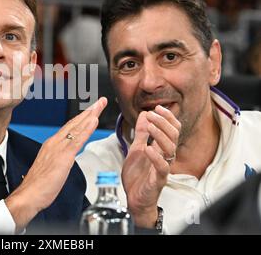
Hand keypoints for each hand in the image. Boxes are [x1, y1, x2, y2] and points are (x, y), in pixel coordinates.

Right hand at [5, 97, 107, 229]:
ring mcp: (59, 148)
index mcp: (52, 144)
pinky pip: (77, 140)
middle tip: (100, 101)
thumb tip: (65, 158)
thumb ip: (59, 160)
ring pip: (77, 128)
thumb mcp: (51, 168)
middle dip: (89, 111)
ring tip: (100, 105)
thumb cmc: (38, 185)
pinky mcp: (63, 157)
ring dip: (90, 115)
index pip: (70, 127)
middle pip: (74, 123)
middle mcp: (55, 143)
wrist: (29, 195)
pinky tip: (93, 120)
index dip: (81, 118)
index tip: (91, 110)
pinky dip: (86, 129)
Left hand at [121, 105, 180, 227]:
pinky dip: (155, 156)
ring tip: (149, 127)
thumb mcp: (136, 149)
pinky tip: (147, 148)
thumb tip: (144, 115)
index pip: (172, 129)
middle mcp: (165, 156)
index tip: (157, 108)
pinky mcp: (158, 179)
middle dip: (163, 122)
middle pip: (174, 135)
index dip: (167, 117)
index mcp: (161, 148)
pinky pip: (162, 167)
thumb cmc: (137, 176)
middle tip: (152, 114)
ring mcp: (163, 168)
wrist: (133, 198)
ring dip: (160, 135)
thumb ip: (141, 133)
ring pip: (170, 148)